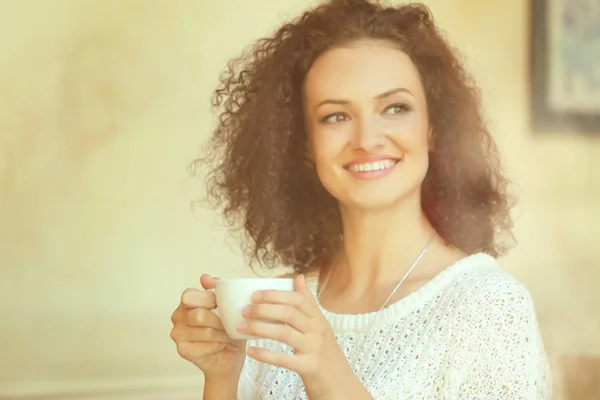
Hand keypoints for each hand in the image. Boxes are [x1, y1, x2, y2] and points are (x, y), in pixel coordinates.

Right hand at [170, 274, 246, 379]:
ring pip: (205, 332)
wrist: (230, 354)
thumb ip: (218, 288)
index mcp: (187, 301)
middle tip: (229, 325)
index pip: (190, 296)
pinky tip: (220, 344)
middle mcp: (178, 315)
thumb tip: (204, 277)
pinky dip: (217, 345)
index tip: (223, 305)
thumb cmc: (229, 327)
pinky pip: (204, 346)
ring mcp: (178, 333)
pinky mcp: (182, 350)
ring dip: (222, 334)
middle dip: (220, 321)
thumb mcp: (229, 304)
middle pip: (198, 315)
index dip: (209, 300)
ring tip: (227, 335)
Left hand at [237, 274, 363, 398]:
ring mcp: (314, 349)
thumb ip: (308, 302)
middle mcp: (318, 331)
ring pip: (284, 333)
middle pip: (289, 313)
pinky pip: (283, 359)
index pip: (297, 299)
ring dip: (260, 328)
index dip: (275, 295)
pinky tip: (251, 351)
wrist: (340, 384)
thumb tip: (299, 277)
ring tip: (241, 326)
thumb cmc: (325, 353)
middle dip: (264, 309)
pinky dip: (265, 354)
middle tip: (245, 309)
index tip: (255, 294)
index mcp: (318, 319)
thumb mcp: (320, 325)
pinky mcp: (309, 367)